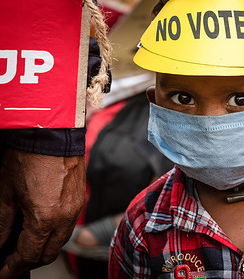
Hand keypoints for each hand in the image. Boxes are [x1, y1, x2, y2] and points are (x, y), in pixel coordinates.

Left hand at [0, 148, 85, 278]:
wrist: (52, 135)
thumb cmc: (28, 158)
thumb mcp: (5, 192)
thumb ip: (2, 223)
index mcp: (44, 218)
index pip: (29, 255)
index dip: (13, 267)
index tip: (5, 271)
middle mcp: (65, 218)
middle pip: (49, 253)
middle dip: (30, 260)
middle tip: (13, 260)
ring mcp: (75, 209)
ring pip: (61, 241)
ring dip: (44, 247)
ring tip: (27, 243)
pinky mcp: (79, 200)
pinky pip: (68, 226)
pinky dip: (55, 232)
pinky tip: (42, 225)